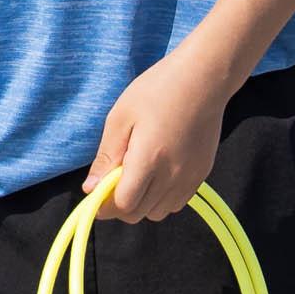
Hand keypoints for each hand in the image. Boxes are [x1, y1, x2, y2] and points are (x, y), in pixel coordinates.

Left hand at [87, 52, 228, 221]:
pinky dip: (161, 198)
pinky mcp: (202, 174)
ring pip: (158, 213)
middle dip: (119, 205)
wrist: (204, 79)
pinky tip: (155, 175)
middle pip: (138, 214)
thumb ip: (106, 157)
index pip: (123, 205)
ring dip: (141, 203)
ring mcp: (190, 177)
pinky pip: (176, 203)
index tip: (95, 192)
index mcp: (149, 160)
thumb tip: (90, 189)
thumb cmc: (157, 91)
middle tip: (112, 181)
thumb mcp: (120, 118)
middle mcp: (172, 175)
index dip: (104, 204)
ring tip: (135, 176)